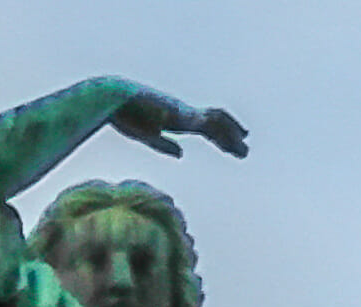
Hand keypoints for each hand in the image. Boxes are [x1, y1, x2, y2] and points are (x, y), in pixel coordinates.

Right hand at [110, 85, 248, 159]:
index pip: (200, 127)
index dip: (216, 136)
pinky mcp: (185, 114)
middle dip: (229, 136)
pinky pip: (214, 122)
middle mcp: (183, 112)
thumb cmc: (124, 115)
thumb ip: (164, 145)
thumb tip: (182, 154)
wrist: (116, 98)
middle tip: (243, 150)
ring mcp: (186, 111)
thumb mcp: (146, 136)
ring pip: (218, 122)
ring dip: (233, 135)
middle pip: (213, 123)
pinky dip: (228, 131)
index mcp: (173, 118)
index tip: (227, 146)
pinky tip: (238, 140)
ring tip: (243, 151)